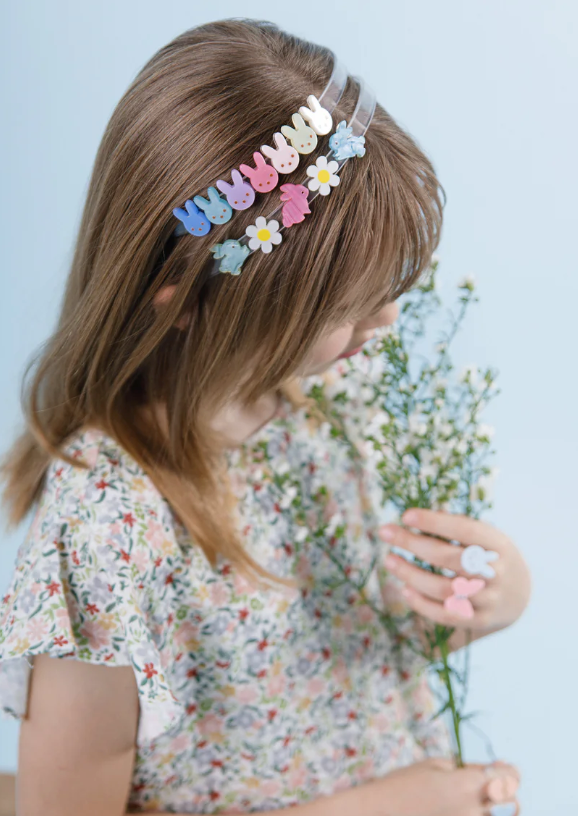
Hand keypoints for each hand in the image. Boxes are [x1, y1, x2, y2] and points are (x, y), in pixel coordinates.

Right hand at [363, 758, 519, 815]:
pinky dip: (478, 815)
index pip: (511, 779)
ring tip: (472, 800)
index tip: (501, 769)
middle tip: (487, 787)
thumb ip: (469, 768)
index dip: (509, 772)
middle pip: (513, 803)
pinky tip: (461, 808)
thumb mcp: (435, 765)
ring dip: (492, 808)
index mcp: (468, 785)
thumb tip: (497, 769)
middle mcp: (474, 811)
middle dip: (504, 792)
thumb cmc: (403, 785)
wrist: (377, 814)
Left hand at [379, 508, 530, 633]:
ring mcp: (489, 599)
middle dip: (413, 544)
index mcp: (499, 545)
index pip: (465, 530)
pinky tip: (403, 589)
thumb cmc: (492, 557)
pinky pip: (446, 615)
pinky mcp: (479, 620)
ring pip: (445, 589)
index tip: (406, 516)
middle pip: (450, 559)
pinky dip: (422, 604)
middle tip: (386, 533)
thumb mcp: (486, 537)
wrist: (521, 596)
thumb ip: (457, 527)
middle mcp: (496, 572)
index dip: (435, 523)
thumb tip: (421, 517)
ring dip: (411, 574)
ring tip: (390, 560)